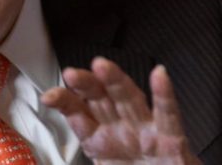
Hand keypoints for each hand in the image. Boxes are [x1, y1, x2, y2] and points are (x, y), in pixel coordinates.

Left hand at [41, 57, 201, 164]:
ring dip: (116, 82)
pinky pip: (168, 116)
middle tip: (72, 74)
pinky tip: (159, 75)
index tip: (49, 96)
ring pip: (130, 100)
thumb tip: (56, 145)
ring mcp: (147, 133)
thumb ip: (88, 147)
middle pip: (102, 100)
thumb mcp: (104, 164)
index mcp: (102, 140)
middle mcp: (122, 130)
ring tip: (102, 66)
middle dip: (86, 85)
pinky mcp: (172, 141)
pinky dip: (164, 95)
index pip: (80, 116)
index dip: (66, 103)